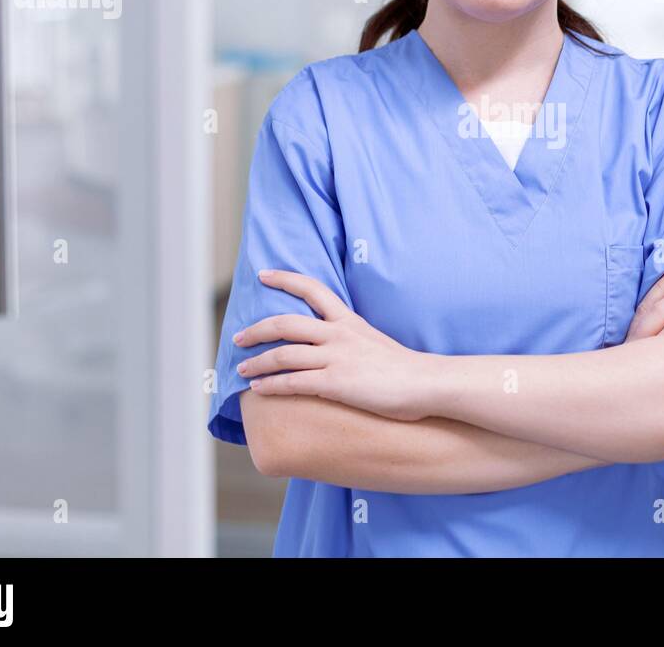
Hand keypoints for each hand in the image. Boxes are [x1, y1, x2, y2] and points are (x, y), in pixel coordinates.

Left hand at [234, 269, 429, 421]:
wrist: (426, 382)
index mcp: (349, 320)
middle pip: (286, 322)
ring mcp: (336, 358)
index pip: (313, 289)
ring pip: (283, 354)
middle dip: (257, 329)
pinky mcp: (336, 383)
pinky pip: (294, 382)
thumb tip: (340, 347)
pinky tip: (259, 389)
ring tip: (242, 368)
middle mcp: (339, 334)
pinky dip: (272, 384)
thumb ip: (354, 340)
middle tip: (238, 336)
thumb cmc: (406, 368)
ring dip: (257, 361)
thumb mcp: (376, 341)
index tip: (264, 274)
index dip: (285, 279)